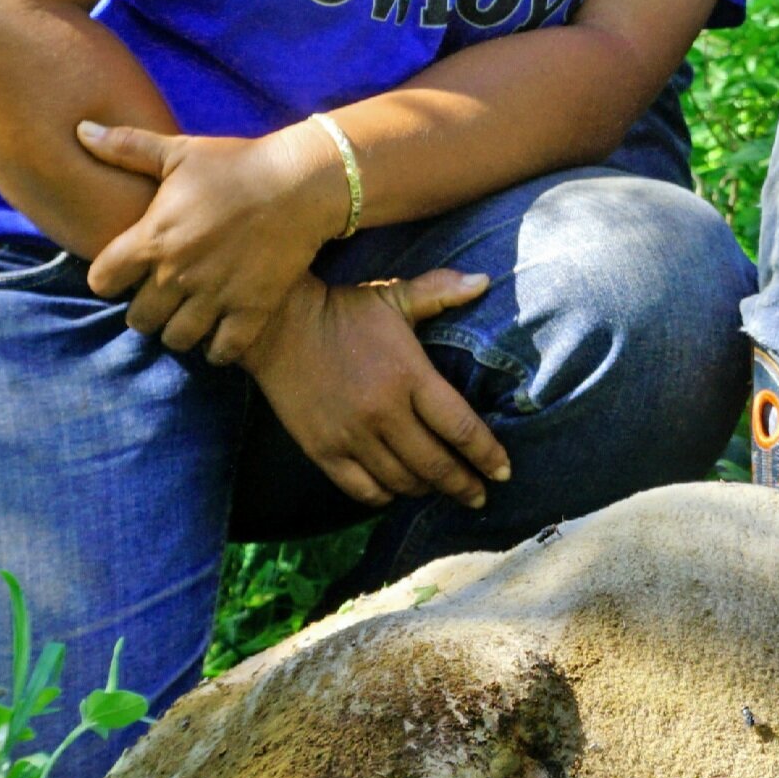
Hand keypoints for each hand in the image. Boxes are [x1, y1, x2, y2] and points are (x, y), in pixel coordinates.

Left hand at [78, 117, 350, 363]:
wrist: (301, 184)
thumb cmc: (237, 164)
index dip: (108, 279)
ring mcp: (216, 296)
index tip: (122, 273)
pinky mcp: (253, 310)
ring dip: (178, 332)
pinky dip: (218, 349)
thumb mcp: (178, 151)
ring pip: (177, 338)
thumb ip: (125, 147)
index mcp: (153, 238)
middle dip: (144, 312)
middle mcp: (178, 274)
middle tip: (158, 301)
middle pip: (139, 319)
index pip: (103, 280)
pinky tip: (220, 337)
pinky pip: (224, 350)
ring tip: (187, 319)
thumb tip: (79, 130)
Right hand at [241, 271, 512, 510]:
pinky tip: (396, 489)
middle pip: (436, 465)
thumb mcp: (393, 297)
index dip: (487, 456)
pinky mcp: (322, 450)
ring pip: (402, 482)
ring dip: (427, 490)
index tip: (503, 472)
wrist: (274, 325)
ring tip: (440, 488)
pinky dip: (385, 495)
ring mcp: (351, 435)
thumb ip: (440, 292)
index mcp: (409, 376)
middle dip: (464, 486)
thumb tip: (485, 280)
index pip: (462, 429)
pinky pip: (363, 490)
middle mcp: (383, 412)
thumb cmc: (343, 311)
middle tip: (479, 496)